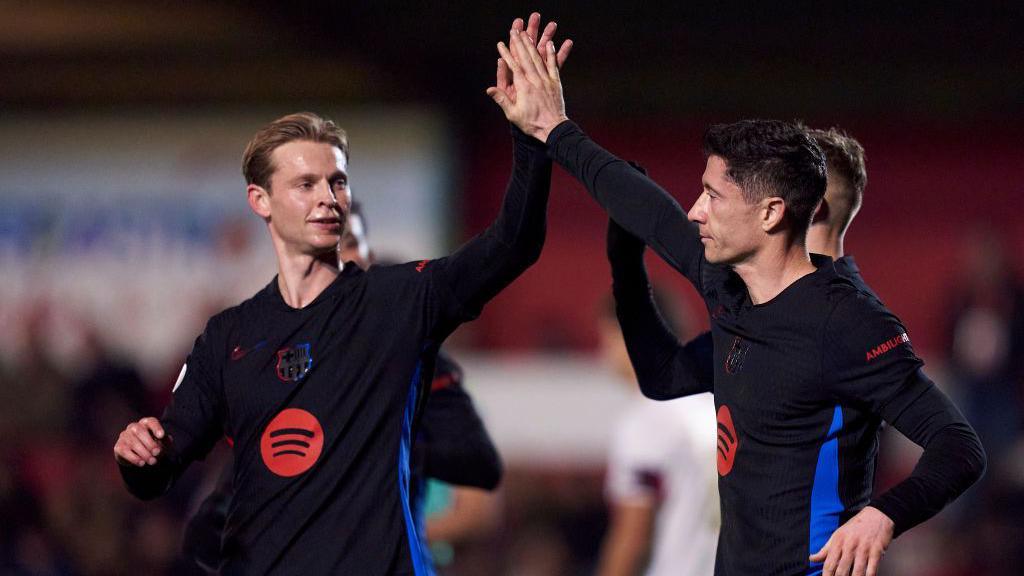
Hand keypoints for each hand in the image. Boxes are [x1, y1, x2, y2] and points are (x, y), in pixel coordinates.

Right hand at [114, 416, 168, 466]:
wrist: (137, 455)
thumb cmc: (152, 445)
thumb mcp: (161, 443)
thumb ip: (165, 441)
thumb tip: (168, 439)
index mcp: (146, 423)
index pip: (151, 422)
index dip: (156, 428)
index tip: (161, 436)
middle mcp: (134, 427)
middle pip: (140, 431)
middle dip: (150, 443)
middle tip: (157, 453)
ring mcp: (124, 436)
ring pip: (133, 442)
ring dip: (144, 453)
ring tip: (152, 461)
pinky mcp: (118, 446)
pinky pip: (125, 451)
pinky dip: (134, 458)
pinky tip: (142, 463)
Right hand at [487, 14, 570, 141]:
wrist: (553, 128)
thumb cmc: (531, 124)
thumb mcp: (513, 114)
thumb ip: (501, 99)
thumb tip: (489, 89)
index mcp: (523, 87)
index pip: (513, 66)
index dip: (506, 54)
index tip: (501, 44)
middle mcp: (535, 80)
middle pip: (526, 57)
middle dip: (519, 43)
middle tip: (514, 30)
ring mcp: (546, 80)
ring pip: (538, 58)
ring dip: (532, 44)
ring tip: (527, 33)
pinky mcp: (556, 83)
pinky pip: (553, 65)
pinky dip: (551, 54)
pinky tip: (550, 43)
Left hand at [809, 506, 893, 575]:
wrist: (877, 516)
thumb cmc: (855, 526)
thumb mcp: (838, 534)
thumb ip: (825, 549)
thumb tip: (812, 558)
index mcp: (838, 542)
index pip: (829, 564)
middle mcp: (849, 546)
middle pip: (841, 570)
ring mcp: (863, 549)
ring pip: (857, 572)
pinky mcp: (876, 552)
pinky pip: (872, 570)